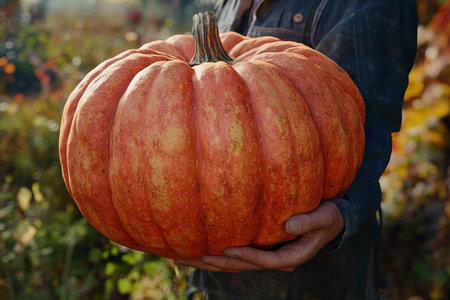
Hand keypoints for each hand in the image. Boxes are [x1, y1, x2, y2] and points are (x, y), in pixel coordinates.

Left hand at [174, 200, 343, 271]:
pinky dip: (218, 254)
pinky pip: (236, 255)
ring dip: (208, 261)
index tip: (227, 249)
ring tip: (181, 256)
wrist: (331, 220)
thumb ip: (309, 220)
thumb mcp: (325, 216)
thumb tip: (288, 224)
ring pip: (234, 264)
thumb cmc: (329, 216)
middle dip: (214, 263)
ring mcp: (267, 255)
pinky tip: (199, 249)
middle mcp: (276, 259)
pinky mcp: (261, 248)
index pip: (266, 260)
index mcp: (292, 256)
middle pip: (241, 266)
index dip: (247, 256)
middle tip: (188, 257)